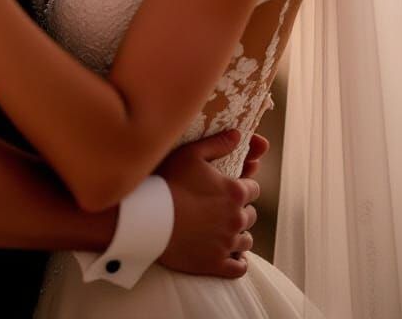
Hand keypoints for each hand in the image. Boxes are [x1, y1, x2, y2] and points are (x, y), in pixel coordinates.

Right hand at [157, 130, 259, 278]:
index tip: (229, 188)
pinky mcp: (217, 264)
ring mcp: (228, 243)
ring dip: (238, 234)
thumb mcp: (191, 153)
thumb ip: (218, 143)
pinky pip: (239, 267)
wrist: (148, 218)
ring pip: (246, 240)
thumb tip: (239, 135)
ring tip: (222, 231)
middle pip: (250, 215)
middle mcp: (237, 218)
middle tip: (222, 209)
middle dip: (240, 211)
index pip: (253, 189)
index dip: (242, 187)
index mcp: (235, 191)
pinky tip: (228, 254)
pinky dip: (237, 261)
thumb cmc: (168, 181)